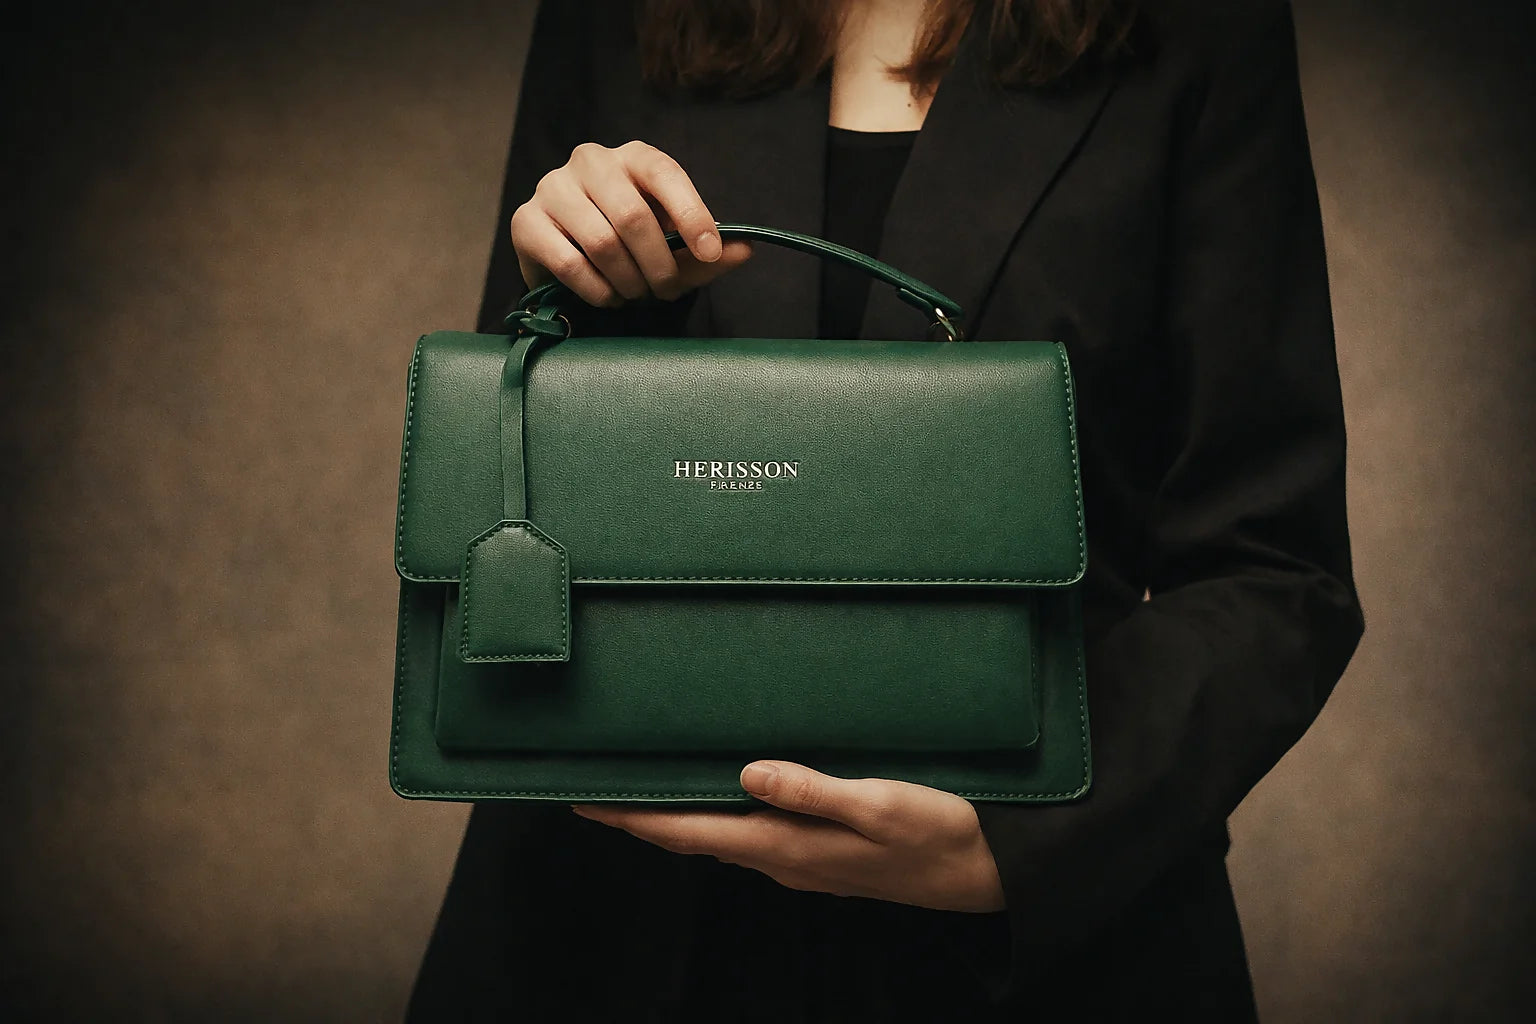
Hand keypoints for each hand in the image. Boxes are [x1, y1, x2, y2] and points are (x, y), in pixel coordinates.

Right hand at [511, 140, 753, 306]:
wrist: (569, 255)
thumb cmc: (631, 245)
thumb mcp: (674, 246)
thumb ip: (707, 251)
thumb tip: (744, 250)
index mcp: (634, 156)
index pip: (665, 173)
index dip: (692, 214)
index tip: (710, 251)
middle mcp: (590, 161)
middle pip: (633, 216)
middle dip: (658, 265)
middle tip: (666, 291)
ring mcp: (553, 187)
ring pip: (601, 242)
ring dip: (628, 281)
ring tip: (636, 294)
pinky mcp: (526, 221)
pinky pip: (569, 263)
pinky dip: (598, 290)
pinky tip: (608, 296)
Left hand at [572, 761, 1005, 913]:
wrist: (986, 874)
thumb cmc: (938, 834)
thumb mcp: (879, 805)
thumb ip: (812, 790)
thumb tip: (747, 773)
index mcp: (788, 846)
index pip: (691, 832)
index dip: (635, 818)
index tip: (586, 801)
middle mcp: (784, 858)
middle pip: (695, 836)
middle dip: (644, 815)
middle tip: (599, 785)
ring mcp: (803, 860)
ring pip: (722, 835)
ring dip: (679, 815)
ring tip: (646, 784)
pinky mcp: (822, 854)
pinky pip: (752, 833)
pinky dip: (720, 813)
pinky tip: (722, 789)